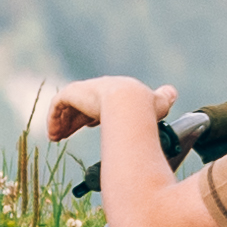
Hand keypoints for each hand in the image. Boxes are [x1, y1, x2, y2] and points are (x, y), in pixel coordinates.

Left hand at [35, 73, 174, 147]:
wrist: (132, 104)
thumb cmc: (146, 108)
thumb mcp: (159, 103)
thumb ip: (163, 98)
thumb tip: (172, 92)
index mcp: (116, 90)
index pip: (100, 101)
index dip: (94, 114)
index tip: (91, 126)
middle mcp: (99, 88)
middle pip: (81, 104)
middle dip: (73, 120)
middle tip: (65, 135)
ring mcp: (85, 90)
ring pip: (68, 105)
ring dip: (61, 122)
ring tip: (57, 138)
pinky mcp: (73, 93)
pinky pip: (58, 104)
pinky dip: (54, 119)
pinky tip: (54, 135)